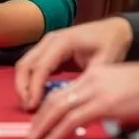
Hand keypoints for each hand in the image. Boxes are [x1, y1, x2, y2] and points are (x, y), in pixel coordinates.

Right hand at [15, 17, 133, 109]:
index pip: (40, 67)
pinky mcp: (48, 49)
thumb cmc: (110, 44)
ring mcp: (47, 43)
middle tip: (28, 108)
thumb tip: (74, 102)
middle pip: (25, 64)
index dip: (34, 88)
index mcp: (63, 42)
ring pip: (25, 64)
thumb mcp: (103, 63)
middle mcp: (50, 40)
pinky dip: (30, 80)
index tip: (34, 106)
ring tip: (30, 105)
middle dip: (23, 88)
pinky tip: (36, 96)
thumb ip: (87, 80)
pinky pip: (32, 65)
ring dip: (24, 85)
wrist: (115, 30)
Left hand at [28, 60, 138, 138]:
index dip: (46, 106)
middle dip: (40, 116)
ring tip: (36, 137)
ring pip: (59, 107)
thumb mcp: (120, 90)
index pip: (62, 90)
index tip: (39, 119)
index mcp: (94, 75)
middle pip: (55, 98)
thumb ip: (103, 100)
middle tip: (31, 131)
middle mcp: (91, 80)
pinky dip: (59, 130)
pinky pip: (73, 118)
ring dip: (44, 125)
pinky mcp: (105, 104)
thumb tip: (94, 116)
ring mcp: (97, 91)